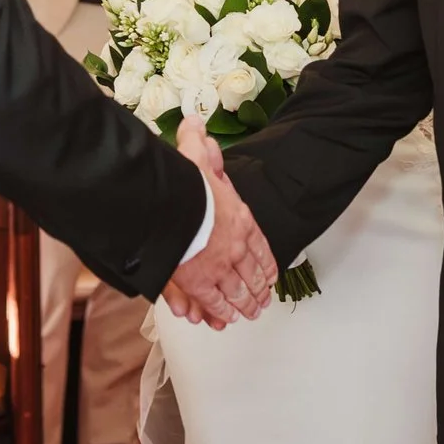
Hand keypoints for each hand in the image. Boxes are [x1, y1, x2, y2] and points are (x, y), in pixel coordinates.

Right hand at [161, 119, 276, 327]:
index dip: (266, 263)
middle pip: (251, 274)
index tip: (270, 274)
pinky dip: (221, 311)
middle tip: (262, 301)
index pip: (260, 246)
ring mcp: (219, 267)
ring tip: (249, 312)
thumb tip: (193, 124)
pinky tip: (225, 318)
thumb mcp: (195, 159)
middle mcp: (235, 247)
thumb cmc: (185, 187)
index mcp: (240, 220)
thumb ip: (197, 146)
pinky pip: (215, 301)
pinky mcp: (200, 282)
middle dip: (258, 290)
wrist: (173, 208)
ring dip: (244, 304)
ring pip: (237, 291)